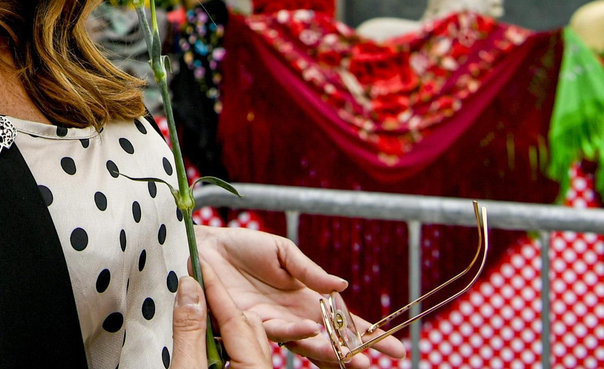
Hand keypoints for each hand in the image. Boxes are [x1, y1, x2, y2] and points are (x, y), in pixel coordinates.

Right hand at [172, 263, 276, 368]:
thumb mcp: (188, 368)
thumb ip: (190, 331)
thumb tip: (189, 291)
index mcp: (254, 368)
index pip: (235, 316)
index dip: (213, 287)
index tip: (197, 263)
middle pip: (245, 325)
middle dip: (217, 304)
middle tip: (192, 288)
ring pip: (243, 338)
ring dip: (218, 323)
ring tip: (193, 311)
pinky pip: (239, 353)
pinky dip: (219, 341)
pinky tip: (199, 339)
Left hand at [197, 226, 407, 367]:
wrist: (207, 247)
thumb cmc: (245, 248)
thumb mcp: (283, 252)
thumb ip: (311, 271)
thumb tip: (342, 283)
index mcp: (306, 301)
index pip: (343, 322)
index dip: (368, 335)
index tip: (395, 349)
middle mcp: (293, 318)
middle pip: (329, 341)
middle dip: (353, 353)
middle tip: (374, 362)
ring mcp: (272, 323)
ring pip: (305, 343)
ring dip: (328, 350)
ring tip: (351, 358)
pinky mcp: (248, 321)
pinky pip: (274, 329)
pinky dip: (294, 331)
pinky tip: (311, 332)